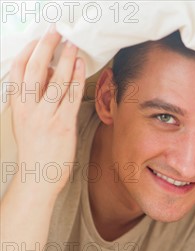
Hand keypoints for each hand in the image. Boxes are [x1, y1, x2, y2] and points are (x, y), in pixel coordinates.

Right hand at [9, 25, 84, 192]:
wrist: (38, 177)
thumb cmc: (36, 149)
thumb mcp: (26, 120)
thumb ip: (33, 98)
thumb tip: (46, 74)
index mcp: (17, 106)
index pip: (18, 71)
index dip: (29, 51)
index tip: (38, 39)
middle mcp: (29, 109)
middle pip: (35, 70)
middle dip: (46, 48)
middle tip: (56, 33)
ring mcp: (46, 116)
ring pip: (56, 81)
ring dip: (66, 60)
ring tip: (72, 46)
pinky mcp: (63, 125)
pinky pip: (71, 96)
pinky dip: (76, 79)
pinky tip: (80, 67)